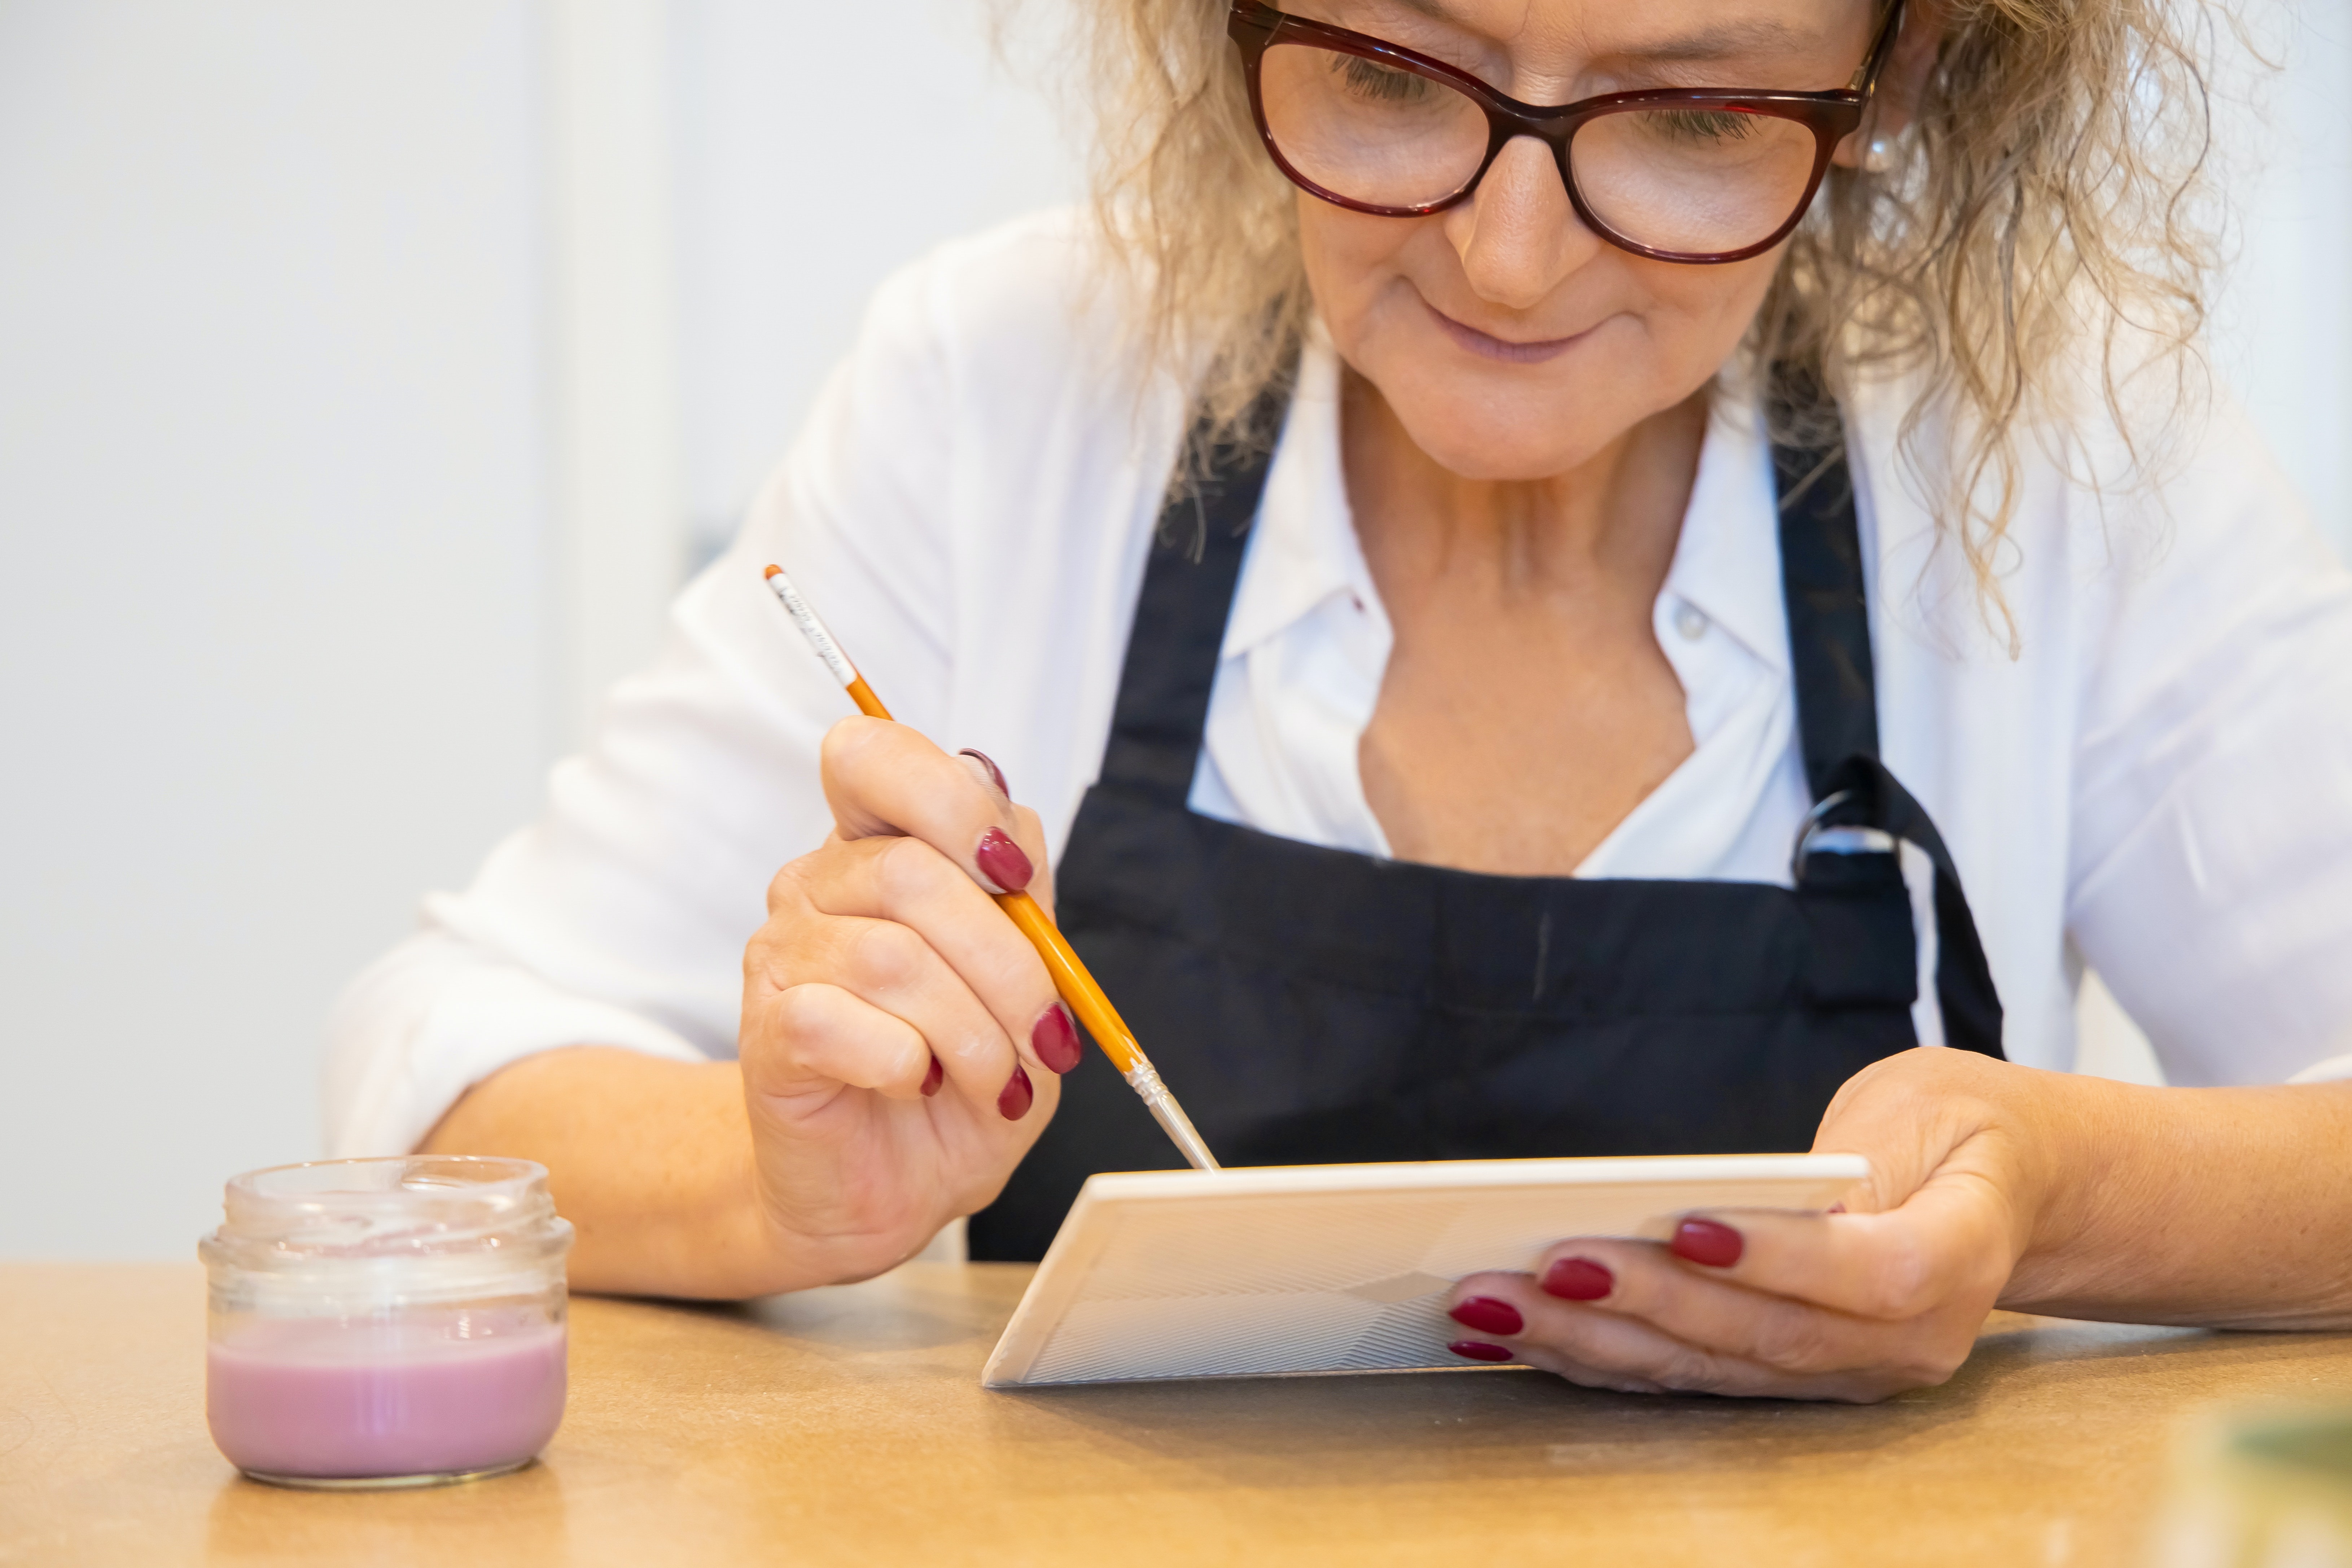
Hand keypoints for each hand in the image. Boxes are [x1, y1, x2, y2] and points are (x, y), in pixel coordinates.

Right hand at [736, 719, 1079, 1288]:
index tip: (1014, 873)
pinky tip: (918, 1085)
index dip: (952, 798)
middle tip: (1042, 1037)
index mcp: (875, 845)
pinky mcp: (766, 1030)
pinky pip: (842, 1023)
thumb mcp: (1023, 985)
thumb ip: (1022, 905)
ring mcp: (781, 953)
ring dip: (972, 1032)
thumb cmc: (960, 1077)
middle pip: (912, 871)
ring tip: (994, 1082)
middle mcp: (816, 883)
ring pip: (892, 956)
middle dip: (1007, 964)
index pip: (873, 753)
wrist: (899, 1185)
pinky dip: (909, 1065)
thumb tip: (1017, 838)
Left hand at [1440, 1048, 2053, 1401]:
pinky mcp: (1791, 1381)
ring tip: (1494, 1305)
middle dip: (1642, 1303)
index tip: (1686, 1225)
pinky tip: (1516, 1335)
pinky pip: (1686, 1376)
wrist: (2016, 1196)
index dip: (1780, 1258)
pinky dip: (1596, 1358)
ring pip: (1708, 1368)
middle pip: (1764, 1336)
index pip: (1871, 1276)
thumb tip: (1751, 1195)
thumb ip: (1857, 1154)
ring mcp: (1844, 1377)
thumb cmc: (1962, 1133)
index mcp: (1955, 1260)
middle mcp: (1903, 1344)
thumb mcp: (1930, 1106)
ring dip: (1592, 1341)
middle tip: (1542, 1267)